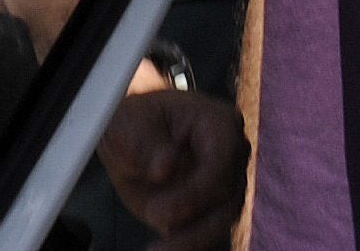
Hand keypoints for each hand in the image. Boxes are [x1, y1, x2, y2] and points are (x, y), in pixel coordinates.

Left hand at [99, 83, 248, 249]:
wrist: (132, 137)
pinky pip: (208, 232)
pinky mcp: (211, 208)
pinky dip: (187, 244)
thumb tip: (166, 168)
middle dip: (191, 218)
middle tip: (151, 221)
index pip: (220, 161)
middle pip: (228, 196)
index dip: (193, 191)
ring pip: (222, 220)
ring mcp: (226, 182)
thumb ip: (145, 143)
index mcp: (218, 123)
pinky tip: (162, 249)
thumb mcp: (128, 124)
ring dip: (192, 240)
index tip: (154, 209)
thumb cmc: (134, 122)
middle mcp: (231, 154)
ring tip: (157, 250)